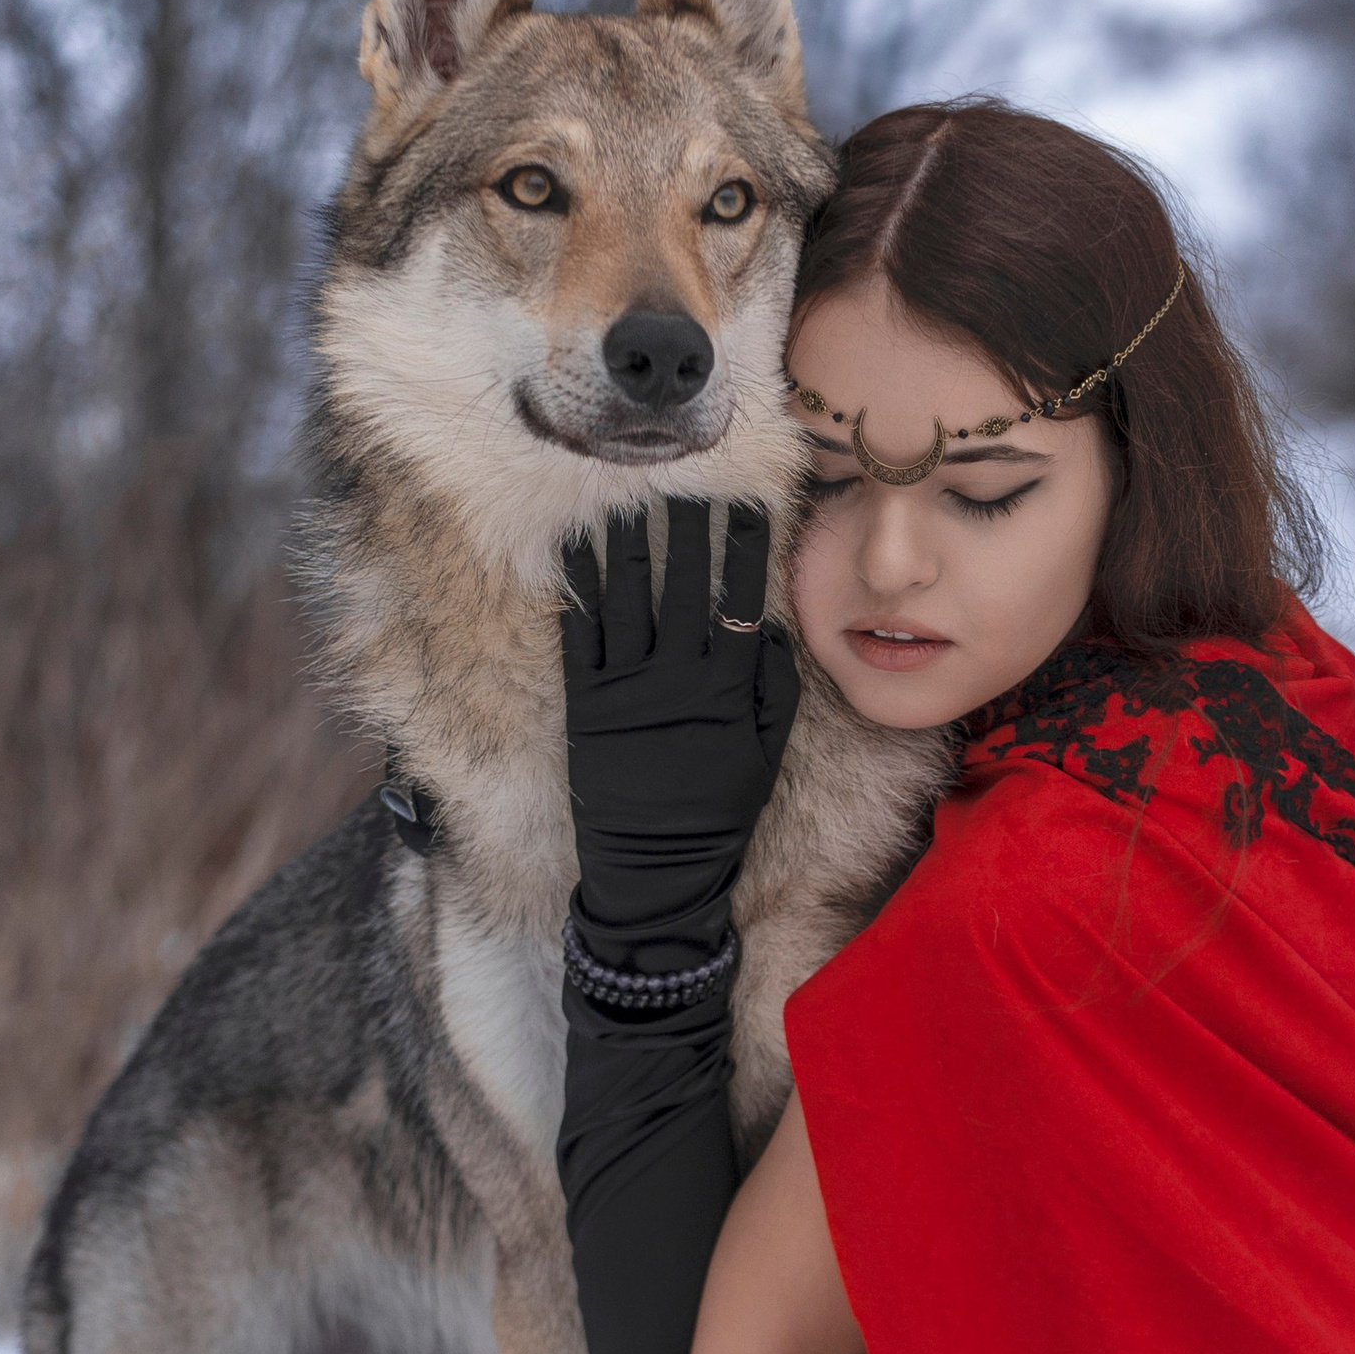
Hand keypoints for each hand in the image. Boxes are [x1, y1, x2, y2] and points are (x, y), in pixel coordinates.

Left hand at [560, 500, 797, 970]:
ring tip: (629, 501)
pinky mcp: (586, 701)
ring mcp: (628, 686)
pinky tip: (580, 550)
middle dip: (689, 532)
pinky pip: (582, 632)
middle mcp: (678, 678)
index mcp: (728, 689)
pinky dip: (581, 588)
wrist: (656, 865)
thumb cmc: (718, 811)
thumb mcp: (766, 755)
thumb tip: (769, 628)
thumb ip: (775, 690)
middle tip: (689, 488)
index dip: (747, 553)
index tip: (751, 511)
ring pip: (627, 598)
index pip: (741, 602)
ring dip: (629, 543)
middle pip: (685, 586)